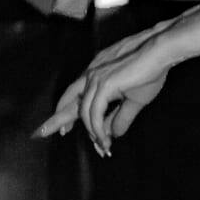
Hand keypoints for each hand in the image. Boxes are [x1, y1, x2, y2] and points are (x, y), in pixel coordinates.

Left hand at [37, 22, 175, 152]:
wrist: (160, 53)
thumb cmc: (150, 71)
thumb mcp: (134, 100)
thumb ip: (120, 117)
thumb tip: (113, 134)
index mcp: (96, 75)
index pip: (76, 97)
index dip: (68, 114)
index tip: (63, 129)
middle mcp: (91, 76)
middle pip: (68, 101)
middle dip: (56, 120)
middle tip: (40, 134)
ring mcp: (96, 79)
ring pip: (83, 112)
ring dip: (92, 132)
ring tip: (102, 147)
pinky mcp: (104, 85)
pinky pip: (94, 114)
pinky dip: (98, 129)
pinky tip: (104, 139)